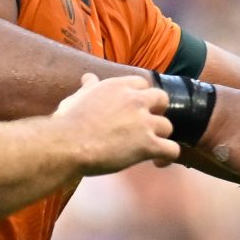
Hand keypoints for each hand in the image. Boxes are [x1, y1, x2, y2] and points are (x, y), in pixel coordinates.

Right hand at [55, 72, 180, 174]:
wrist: (67, 145)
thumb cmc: (68, 122)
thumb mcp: (77, 98)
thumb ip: (88, 87)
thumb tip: (88, 77)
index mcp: (121, 86)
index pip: (143, 84)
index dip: (141, 96)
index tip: (135, 107)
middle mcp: (137, 100)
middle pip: (162, 99)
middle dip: (157, 111)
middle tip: (146, 124)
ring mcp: (145, 122)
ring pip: (168, 126)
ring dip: (160, 136)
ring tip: (151, 147)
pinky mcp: (148, 144)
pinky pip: (171, 149)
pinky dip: (168, 156)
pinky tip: (159, 161)